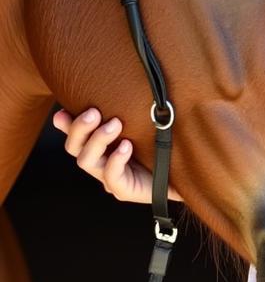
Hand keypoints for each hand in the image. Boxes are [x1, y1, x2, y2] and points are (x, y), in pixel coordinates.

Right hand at [52, 107, 182, 203]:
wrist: (186, 176)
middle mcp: (101, 163)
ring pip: (86, 161)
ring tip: (115, 124)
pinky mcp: (123, 191)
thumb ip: (129, 115)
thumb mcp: (145, 128)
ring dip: (97, 140)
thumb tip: (117, 91)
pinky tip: (127, 146)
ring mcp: (109, 179)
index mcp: (101, 149)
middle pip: (74, 148)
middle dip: (79, 128)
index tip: (62, 111)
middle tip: (94, 112)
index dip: (65, 125)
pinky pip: (111, 177)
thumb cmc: (165, 149)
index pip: (75, 136)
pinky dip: (116, 159)